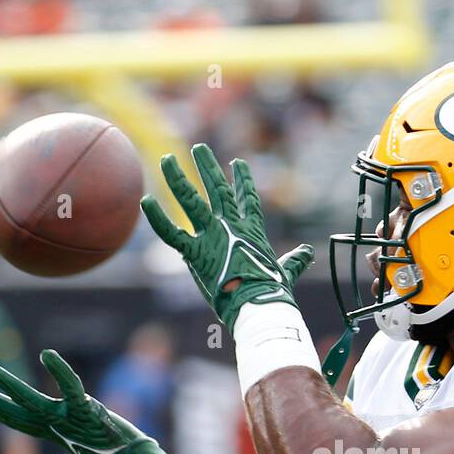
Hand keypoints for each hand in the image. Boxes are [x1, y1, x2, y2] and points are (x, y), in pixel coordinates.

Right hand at [0, 349, 172, 453]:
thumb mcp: (93, 441)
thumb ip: (82, 435)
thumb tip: (67, 442)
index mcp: (55, 431)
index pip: (17, 420)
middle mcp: (57, 426)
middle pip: (16, 413)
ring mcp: (69, 419)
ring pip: (34, 402)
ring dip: (11, 386)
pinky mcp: (86, 410)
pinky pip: (71, 387)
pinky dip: (60, 371)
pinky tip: (47, 354)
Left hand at [140, 143, 312, 331]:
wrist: (257, 304)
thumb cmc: (272, 292)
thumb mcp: (285, 272)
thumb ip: (294, 261)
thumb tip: (307, 254)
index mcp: (252, 231)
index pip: (247, 200)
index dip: (242, 181)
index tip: (237, 163)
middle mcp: (231, 227)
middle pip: (217, 190)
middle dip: (207, 168)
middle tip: (199, 149)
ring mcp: (212, 237)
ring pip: (191, 201)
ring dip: (178, 179)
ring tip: (167, 160)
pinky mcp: (195, 252)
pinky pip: (172, 233)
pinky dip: (158, 218)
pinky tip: (146, 201)